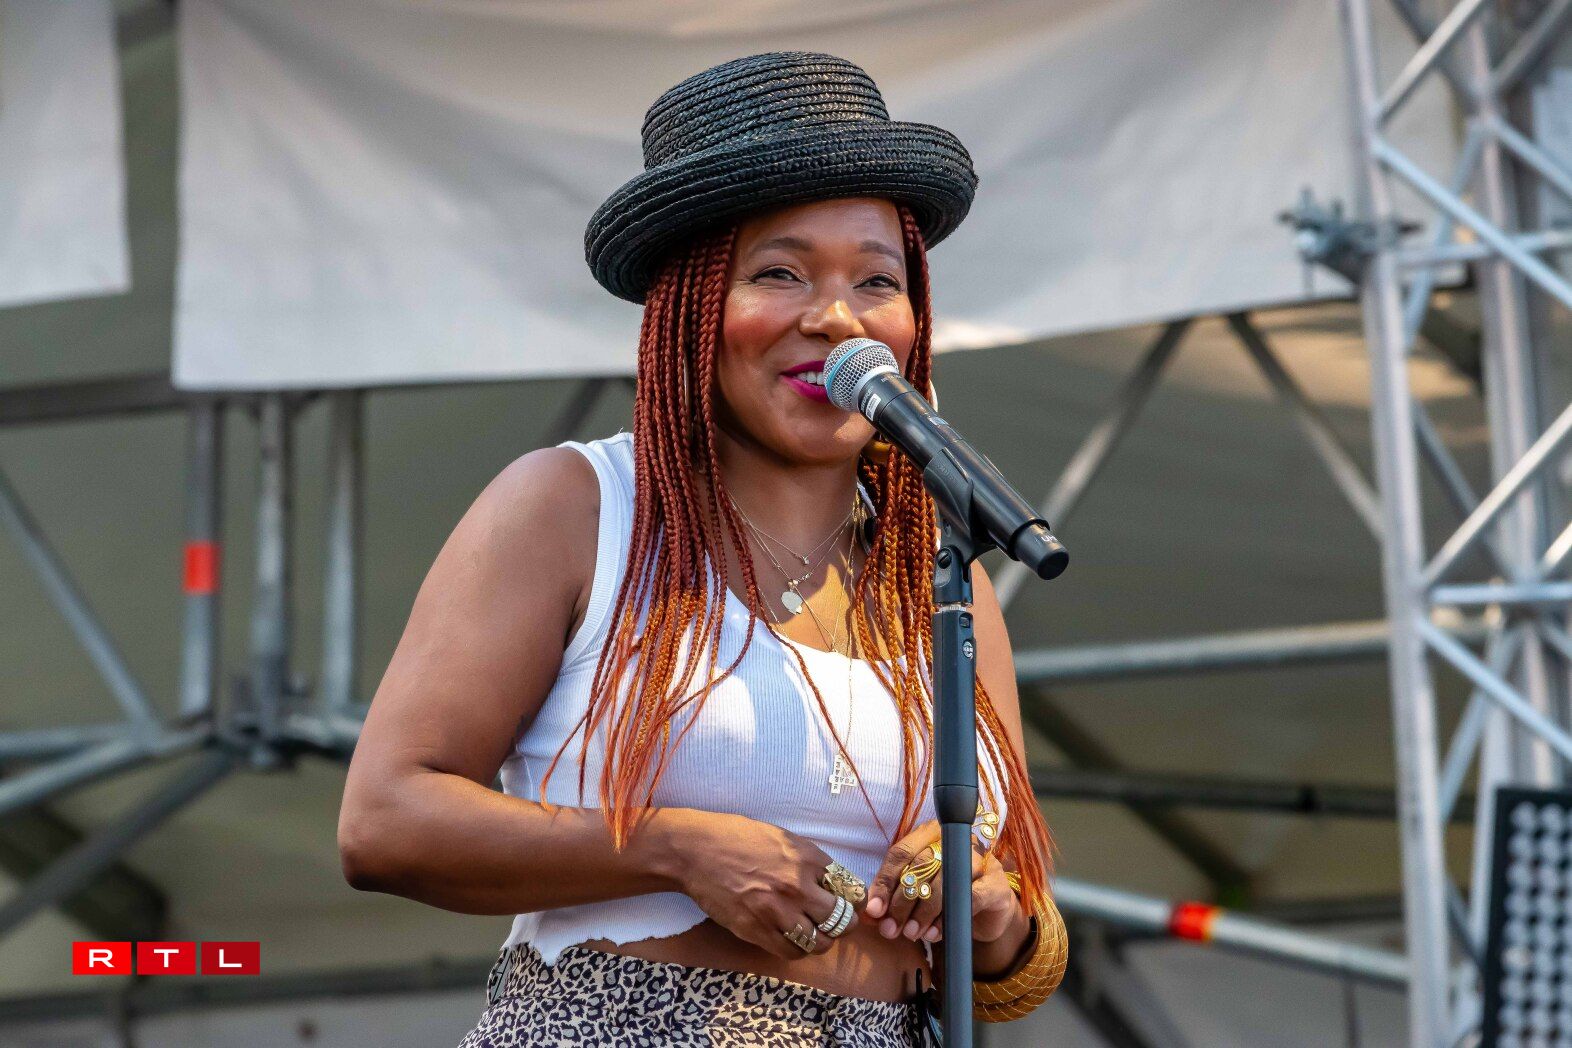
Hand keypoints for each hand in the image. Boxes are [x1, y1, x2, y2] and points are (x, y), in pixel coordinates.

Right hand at [676, 811, 847, 959]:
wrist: (696, 852)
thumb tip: (833, 883)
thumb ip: (810, 861)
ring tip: (815, 933)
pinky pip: (790, 952)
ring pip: (819, 943)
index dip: (857, 900)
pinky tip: (792, 938)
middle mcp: (796, 886)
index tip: (854, 903)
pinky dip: (797, 949)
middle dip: (845, 924)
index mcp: (807, 858)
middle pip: (842, 921)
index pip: (851, 889)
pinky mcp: (756, 930)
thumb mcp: (783, 838)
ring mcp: (776, 911)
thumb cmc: (738, 838)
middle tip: (838, 922)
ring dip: (822, 940)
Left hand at [862, 819, 1018, 944]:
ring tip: (910, 933)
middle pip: (920, 867)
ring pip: (943, 882)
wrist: (990, 911)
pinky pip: (967, 898)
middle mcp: (954, 840)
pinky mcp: (996, 882)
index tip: (874, 911)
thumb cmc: (947, 897)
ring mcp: (979, 859)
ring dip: (923, 913)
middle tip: (890, 929)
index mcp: (930, 834)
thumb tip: (869, 915)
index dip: (884, 882)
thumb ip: (893, 900)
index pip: (901, 853)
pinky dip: (946, 919)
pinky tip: (934, 934)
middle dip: (901, 903)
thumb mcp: (917, 895)